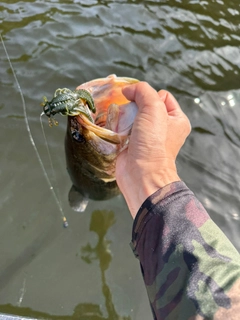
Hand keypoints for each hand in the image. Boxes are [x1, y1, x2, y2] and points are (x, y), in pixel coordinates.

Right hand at [116, 82, 190, 217]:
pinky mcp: (132, 144)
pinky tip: (118, 132)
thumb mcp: (154, 108)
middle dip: (135, 107)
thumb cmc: (153, 143)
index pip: (162, 95)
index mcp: (176, 119)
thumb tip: (127, 90)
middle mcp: (163, 127)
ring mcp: (147, 137)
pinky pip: (123, 127)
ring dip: (125, 117)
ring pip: (131, 115)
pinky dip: (118, 127)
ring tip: (124, 127)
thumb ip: (143, 91)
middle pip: (144, 104)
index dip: (150, 97)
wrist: (141, 174)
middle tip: (133, 118)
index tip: (145, 108)